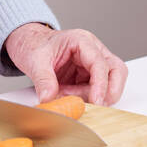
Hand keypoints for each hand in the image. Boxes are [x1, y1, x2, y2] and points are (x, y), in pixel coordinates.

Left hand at [3, 23, 126, 104]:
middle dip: (109, 91)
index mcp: (81, 41)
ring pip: (111, 81)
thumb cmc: (35, 45)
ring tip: (73, 100)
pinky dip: (88, 99)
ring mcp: (92, 64)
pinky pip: (97, 90)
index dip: (100, 84)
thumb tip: (48, 99)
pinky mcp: (88, 76)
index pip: (100, 62)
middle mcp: (92, 50)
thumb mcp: (35, 60)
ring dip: (97, 96)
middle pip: (116, 70)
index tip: (96, 101)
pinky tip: (72, 99)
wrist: (30, 44)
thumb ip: (43, 80)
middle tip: (95, 105)